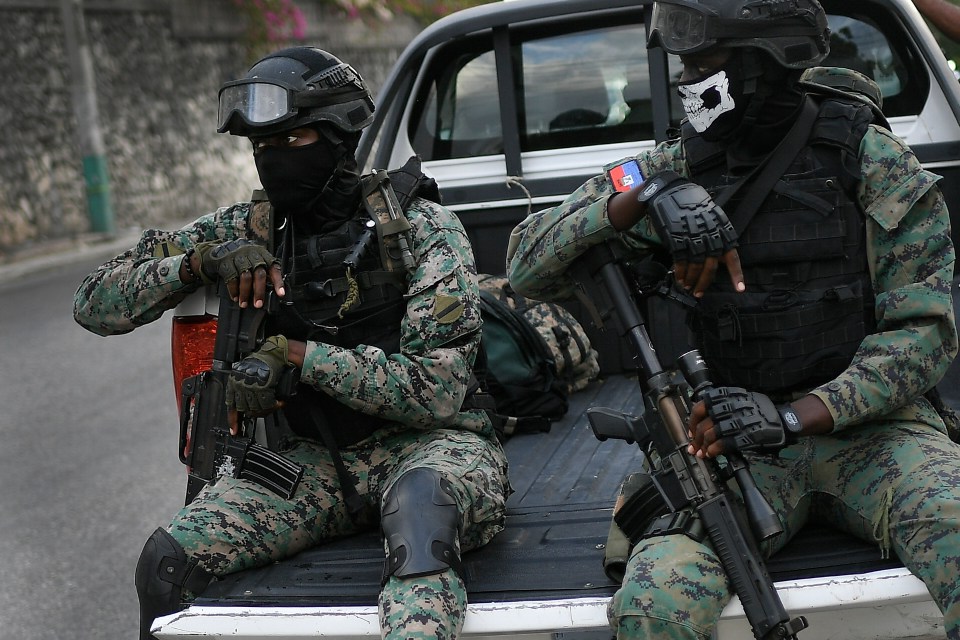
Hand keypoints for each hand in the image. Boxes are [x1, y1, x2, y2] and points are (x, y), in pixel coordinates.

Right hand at [194, 239, 284, 307]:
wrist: (223, 248)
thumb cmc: (244, 258)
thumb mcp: (257, 261)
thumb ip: (264, 273)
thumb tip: (272, 292)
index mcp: (263, 256)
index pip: (274, 269)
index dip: (278, 282)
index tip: (280, 294)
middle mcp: (252, 255)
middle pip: (259, 274)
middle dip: (259, 291)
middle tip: (258, 304)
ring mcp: (239, 258)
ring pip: (245, 277)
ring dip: (245, 293)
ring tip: (244, 304)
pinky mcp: (226, 262)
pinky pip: (231, 278)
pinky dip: (233, 290)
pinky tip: (235, 297)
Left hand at [226, 335, 292, 414]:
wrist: (274, 353)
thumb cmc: (262, 361)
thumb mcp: (247, 374)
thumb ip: (244, 389)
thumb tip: (248, 406)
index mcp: (233, 382)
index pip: (231, 406)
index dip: (233, 420)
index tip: (235, 430)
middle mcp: (240, 385)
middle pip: (246, 409)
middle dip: (256, 412)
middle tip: (266, 410)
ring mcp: (250, 387)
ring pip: (256, 409)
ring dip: (267, 410)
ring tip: (275, 405)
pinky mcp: (262, 387)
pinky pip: (267, 405)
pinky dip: (275, 406)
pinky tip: (279, 402)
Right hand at [638, 172, 743, 296]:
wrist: (669, 191)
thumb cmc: (691, 203)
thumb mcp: (710, 216)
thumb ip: (716, 237)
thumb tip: (718, 259)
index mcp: (721, 230)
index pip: (731, 255)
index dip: (735, 273)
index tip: (739, 289)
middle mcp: (709, 235)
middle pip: (710, 266)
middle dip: (704, 283)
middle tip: (698, 293)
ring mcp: (692, 238)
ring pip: (695, 267)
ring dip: (691, 280)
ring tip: (687, 287)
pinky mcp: (677, 239)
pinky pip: (680, 262)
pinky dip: (680, 273)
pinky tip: (679, 278)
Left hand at [687, 386, 789, 457]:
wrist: (782, 420)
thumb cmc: (759, 410)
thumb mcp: (739, 398)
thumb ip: (720, 405)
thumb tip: (701, 420)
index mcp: (726, 396)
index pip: (700, 407)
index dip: (692, 422)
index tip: (690, 431)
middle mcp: (730, 407)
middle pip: (703, 424)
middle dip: (695, 439)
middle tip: (693, 447)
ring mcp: (737, 422)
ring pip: (710, 435)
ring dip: (703, 447)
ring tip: (701, 453)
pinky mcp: (745, 436)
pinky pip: (723, 444)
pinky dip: (713, 450)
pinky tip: (711, 454)